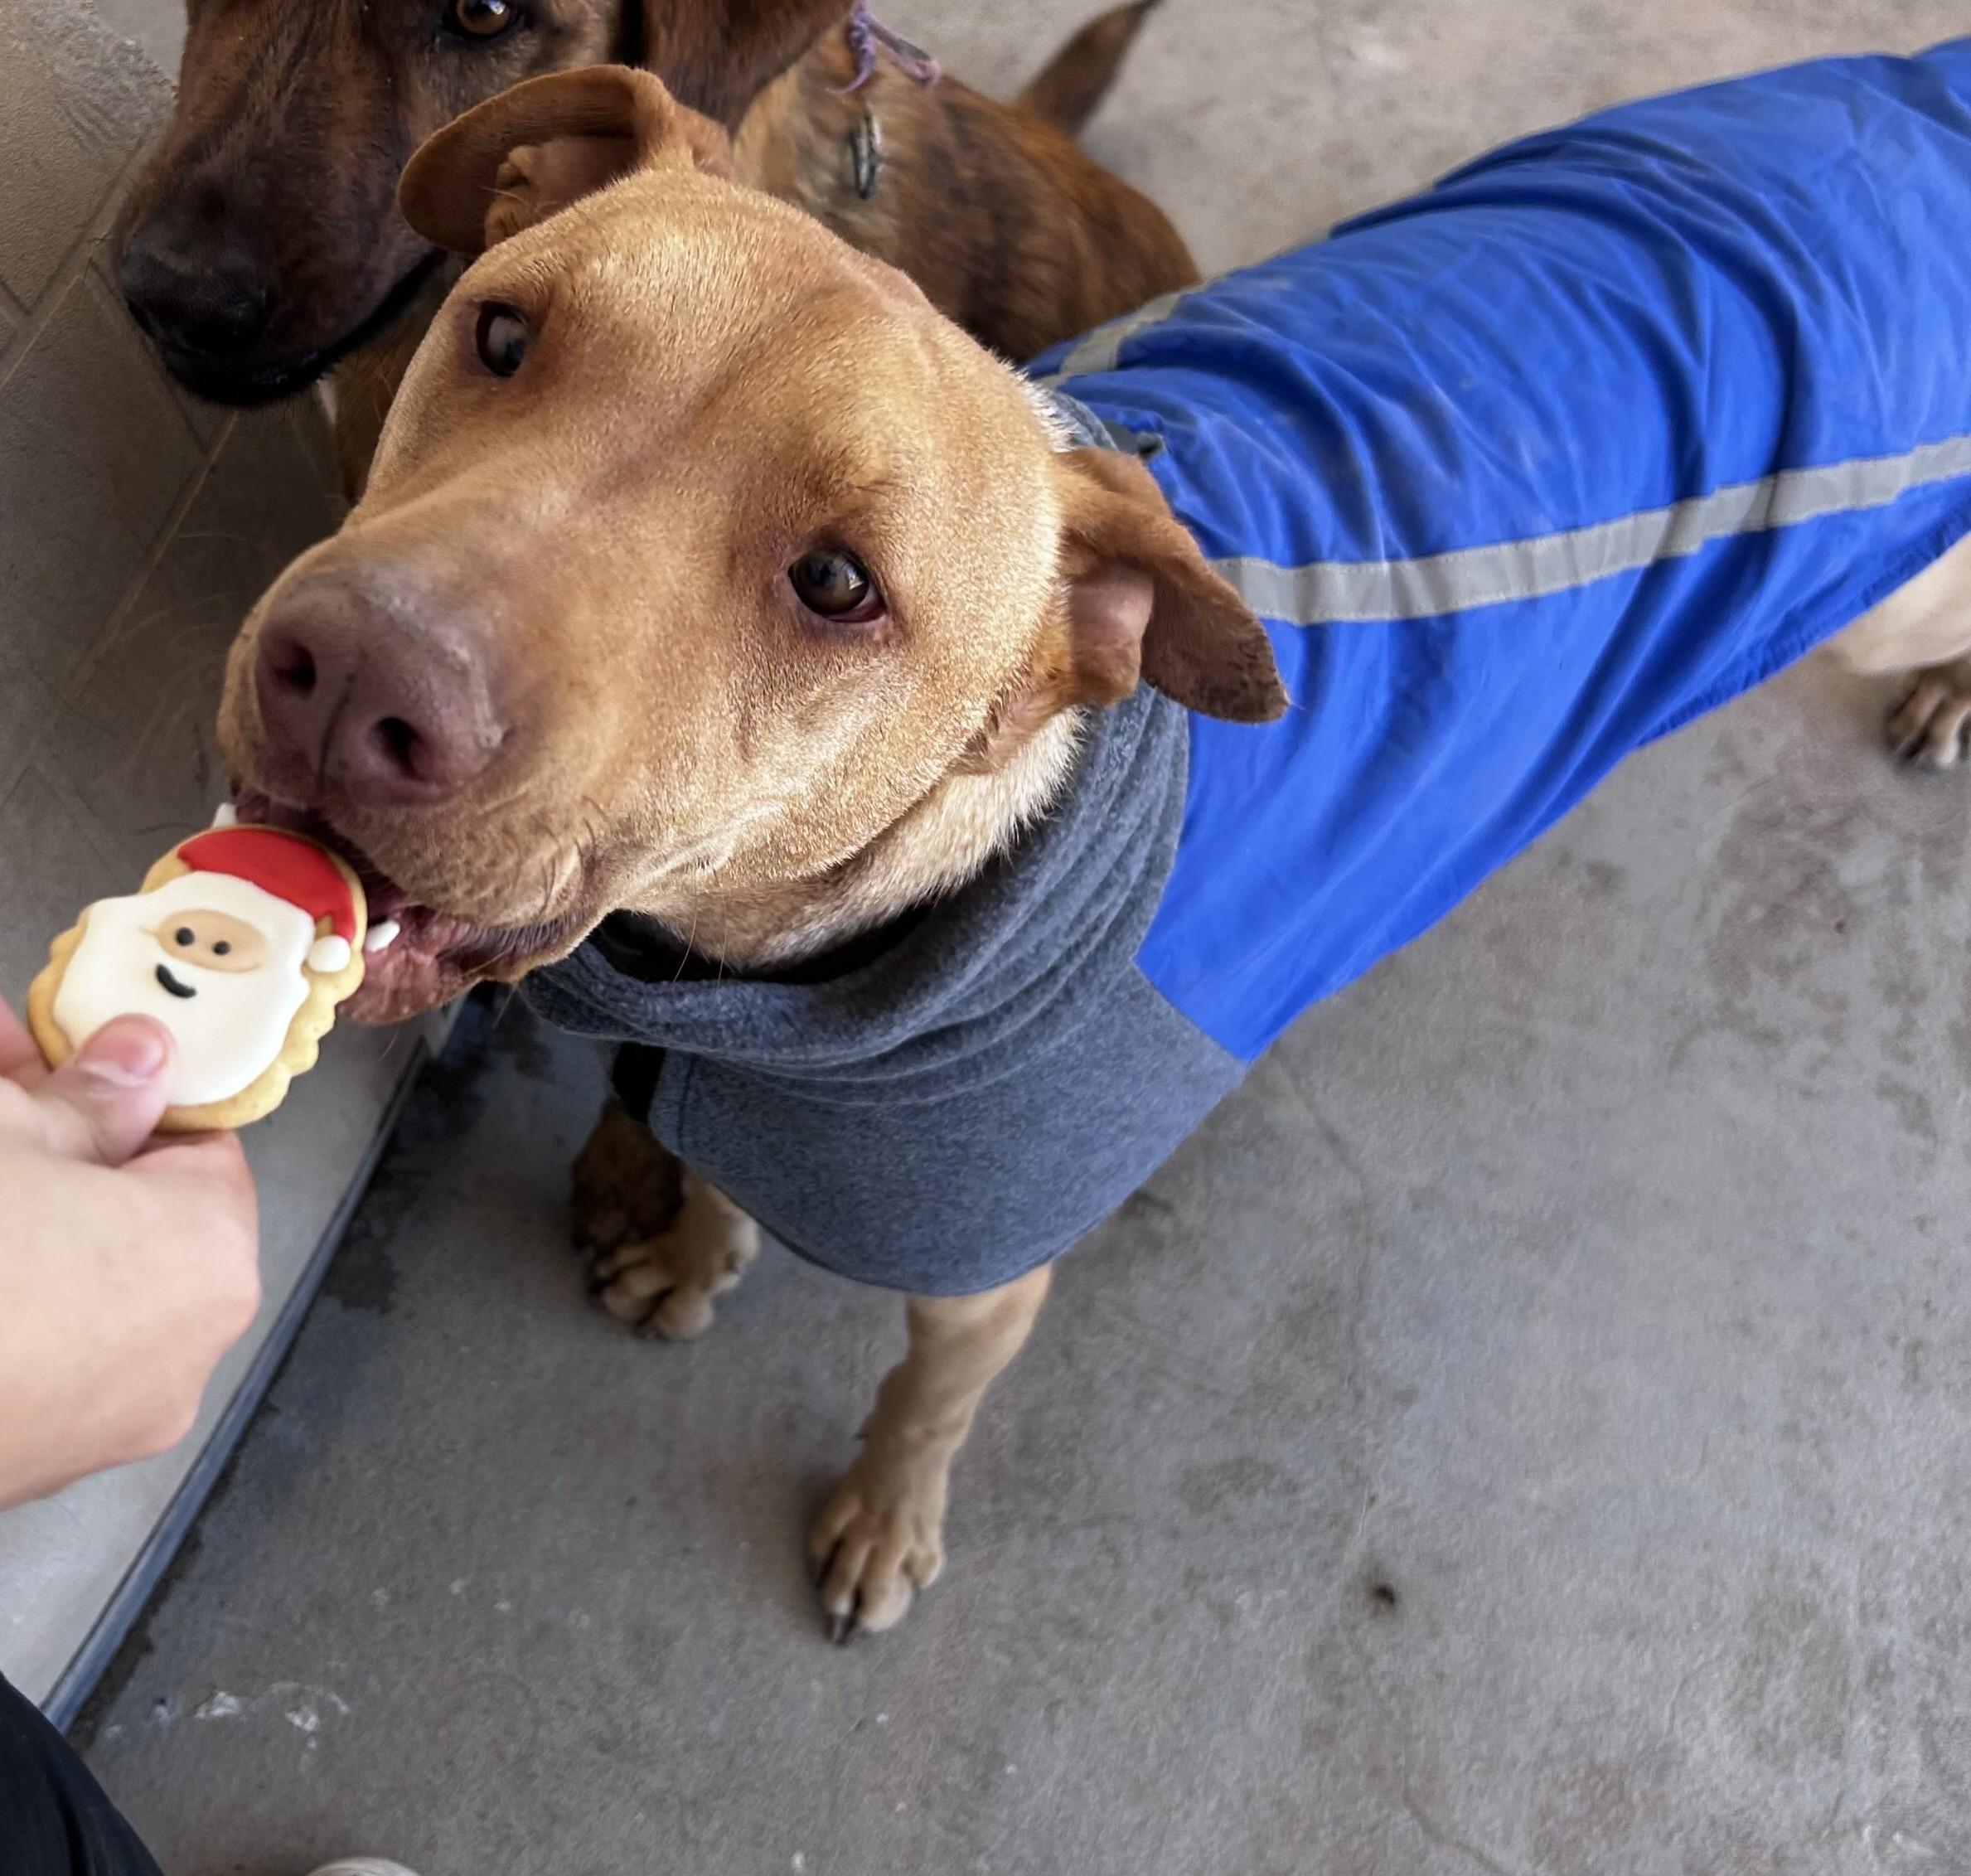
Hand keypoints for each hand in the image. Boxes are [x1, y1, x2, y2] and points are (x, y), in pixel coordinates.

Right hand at [0, 998, 259, 1509]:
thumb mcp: (3, 1135)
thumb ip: (87, 1097)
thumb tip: (140, 1062)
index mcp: (209, 1264)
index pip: (202, 1153)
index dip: (130, 1096)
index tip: (66, 1058)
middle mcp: (175, 1360)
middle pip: (127, 1214)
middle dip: (53, 1137)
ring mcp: (93, 1426)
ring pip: (69, 1279)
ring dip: (20, 1203)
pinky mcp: (22, 1461)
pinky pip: (29, 1344)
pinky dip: (5, 1286)